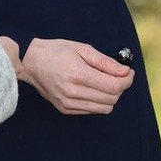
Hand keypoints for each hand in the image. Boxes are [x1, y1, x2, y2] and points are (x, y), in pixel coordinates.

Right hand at [20, 37, 134, 114]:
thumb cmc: (56, 51)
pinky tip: (93, 88)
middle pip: (112, 99)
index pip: (114, 86)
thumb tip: (125, 71)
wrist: (30, 62)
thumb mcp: (83, 49)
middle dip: (121, 87)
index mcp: (79, 75)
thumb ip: (105, 62)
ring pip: (104, 108)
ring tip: (105, 81)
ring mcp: (68, 103)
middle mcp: (74, 93)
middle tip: (118, 75)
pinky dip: (99, 101)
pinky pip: (92, 111)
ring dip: (111, 96)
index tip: (129, 72)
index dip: (127, 80)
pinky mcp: (65, 109)